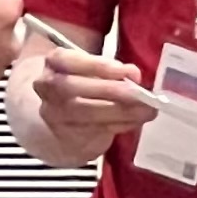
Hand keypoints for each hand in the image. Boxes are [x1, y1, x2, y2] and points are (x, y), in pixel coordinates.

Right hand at [33, 45, 156, 158]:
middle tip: (141, 94)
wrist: (61, 120)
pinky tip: (137, 120)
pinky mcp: (68, 137)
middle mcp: (48, 88)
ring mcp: (56, 115)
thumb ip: (111, 69)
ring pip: (89, 113)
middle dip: (113, 91)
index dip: (97, 66)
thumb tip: (134, 74)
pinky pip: (98, 130)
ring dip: (123, 112)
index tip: (125, 70)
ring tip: (148, 110)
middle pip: (75, 88)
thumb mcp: (93, 70)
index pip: (69, 60)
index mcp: (54, 63)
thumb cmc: (84, 86)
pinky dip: (122, 125)